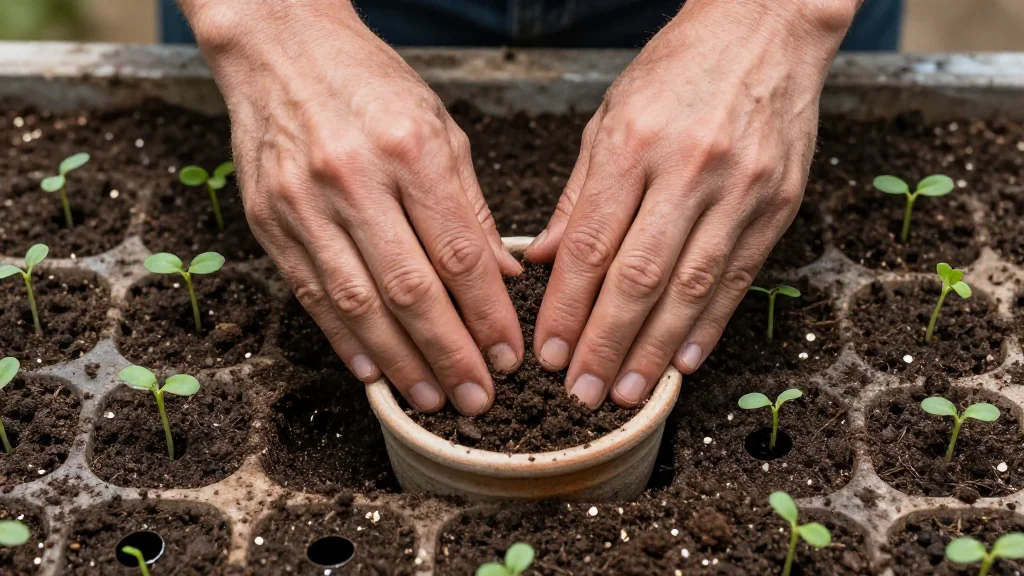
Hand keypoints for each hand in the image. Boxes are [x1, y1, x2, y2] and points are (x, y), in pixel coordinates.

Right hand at [181, 0, 523, 414]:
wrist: (278, 47)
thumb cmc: (369, 84)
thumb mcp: (438, 127)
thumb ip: (470, 206)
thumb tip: (503, 276)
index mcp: (410, 150)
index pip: (459, 253)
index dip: (488, 315)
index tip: (510, 355)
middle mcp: (354, 180)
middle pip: (410, 289)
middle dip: (450, 354)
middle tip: (479, 398)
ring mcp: (304, 204)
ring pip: (358, 304)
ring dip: (400, 362)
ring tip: (432, 398)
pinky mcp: (268, 220)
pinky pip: (311, 294)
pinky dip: (344, 340)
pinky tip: (374, 372)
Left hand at [526, 0, 856, 407]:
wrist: (767, 26)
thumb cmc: (677, 69)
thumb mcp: (610, 116)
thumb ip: (578, 194)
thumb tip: (540, 260)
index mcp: (634, 143)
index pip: (591, 245)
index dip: (567, 307)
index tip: (548, 353)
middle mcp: (688, 168)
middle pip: (639, 276)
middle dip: (605, 344)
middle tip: (581, 394)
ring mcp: (740, 188)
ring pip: (691, 286)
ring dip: (655, 348)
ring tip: (628, 393)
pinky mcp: (778, 201)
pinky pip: (739, 275)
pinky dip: (710, 323)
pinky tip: (685, 361)